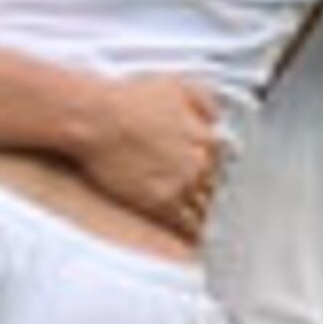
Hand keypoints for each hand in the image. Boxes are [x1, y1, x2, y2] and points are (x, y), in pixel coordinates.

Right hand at [76, 72, 226, 239]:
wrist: (96, 120)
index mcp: (206, 138)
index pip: (225, 160)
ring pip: (204, 206)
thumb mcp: (177, 87)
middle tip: (219, 201)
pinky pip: (185, 223)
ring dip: (207, 213)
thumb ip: (205, 103)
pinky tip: (198, 237)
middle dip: (214, 190)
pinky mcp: (160, 204)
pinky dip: (194, 230)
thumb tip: (218, 117)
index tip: (218, 173)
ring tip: (212, 223)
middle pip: (216, 185)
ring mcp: (180, 186)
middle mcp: (198, 165)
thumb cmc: (128, 100)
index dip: (219, 167)